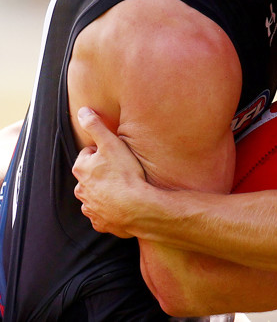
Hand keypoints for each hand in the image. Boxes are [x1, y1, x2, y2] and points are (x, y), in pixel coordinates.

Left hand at [72, 107, 146, 237]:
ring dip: (106, 190)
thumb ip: (95, 125)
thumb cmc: (125, 173)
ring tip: (124, 187)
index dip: (104, 152)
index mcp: (81, 169)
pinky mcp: (100, 222)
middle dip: (102, 171)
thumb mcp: (111, 143)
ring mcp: (90, 208)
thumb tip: (82, 111)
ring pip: (96, 194)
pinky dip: (111, 208)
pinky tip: (124, 203)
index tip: (117, 155)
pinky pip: (103, 213)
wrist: (137, 207)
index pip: (89, 154)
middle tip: (122, 169)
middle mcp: (81, 190)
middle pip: (91, 175)